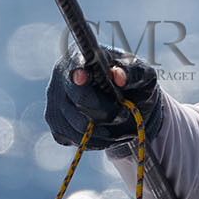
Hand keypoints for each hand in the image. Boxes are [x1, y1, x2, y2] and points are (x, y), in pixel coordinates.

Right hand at [45, 41, 163, 148]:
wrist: (128, 106)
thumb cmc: (133, 83)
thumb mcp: (142, 73)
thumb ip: (133, 71)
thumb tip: (119, 76)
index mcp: (81, 56)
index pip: (74, 64)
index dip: (77, 72)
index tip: (83, 77)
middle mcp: (61, 77)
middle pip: (77, 99)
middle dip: (106, 111)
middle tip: (125, 113)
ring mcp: (55, 102)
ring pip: (77, 125)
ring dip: (106, 131)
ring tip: (121, 123)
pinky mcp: (57, 126)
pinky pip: (75, 139)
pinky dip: (96, 141)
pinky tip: (108, 132)